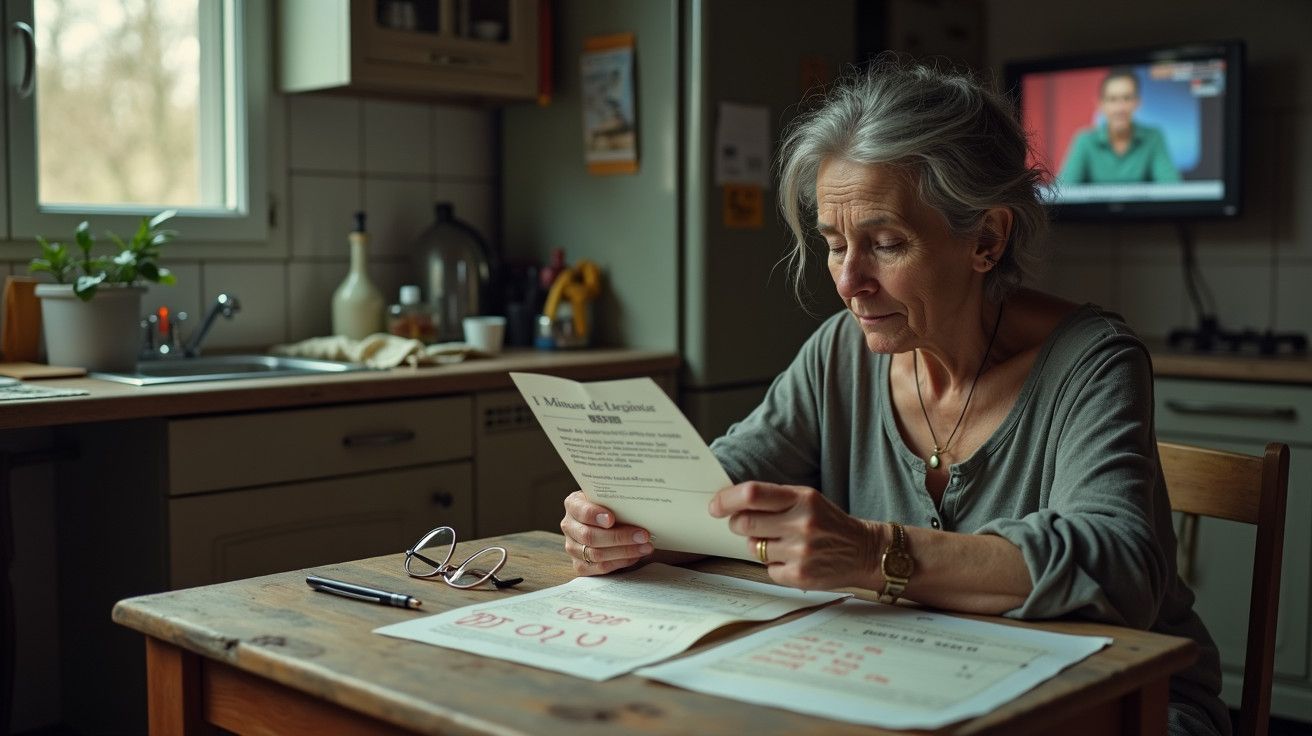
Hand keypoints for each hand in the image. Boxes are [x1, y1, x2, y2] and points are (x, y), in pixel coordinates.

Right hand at [561, 491, 653, 574]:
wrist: (603, 522)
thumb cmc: (609, 507)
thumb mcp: (609, 499)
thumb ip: (616, 501)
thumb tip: (638, 507)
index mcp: (573, 504)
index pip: (581, 511)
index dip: (595, 515)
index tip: (611, 519)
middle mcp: (569, 526)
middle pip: (589, 536)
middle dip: (618, 537)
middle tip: (643, 535)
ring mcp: (572, 547)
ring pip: (596, 554)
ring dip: (624, 551)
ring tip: (645, 547)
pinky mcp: (580, 565)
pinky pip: (600, 567)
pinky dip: (621, 562)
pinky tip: (635, 555)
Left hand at [709, 481, 881, 589]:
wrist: (864, 552)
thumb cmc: (829, 523)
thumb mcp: (808, 500)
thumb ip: (774, 499)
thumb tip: (732, 504)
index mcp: (802, 499)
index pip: (752, 494)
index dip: (727, 500)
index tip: (715, 506)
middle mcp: (801, 524)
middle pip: (745, 523)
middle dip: (737, 524)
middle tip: (745, 525)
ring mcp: (801, 552)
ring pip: (754, 548)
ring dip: (759, 545)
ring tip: (781, 543)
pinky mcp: (800, 575)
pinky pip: (768, 569)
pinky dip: (774, 565)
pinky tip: (793, 560)